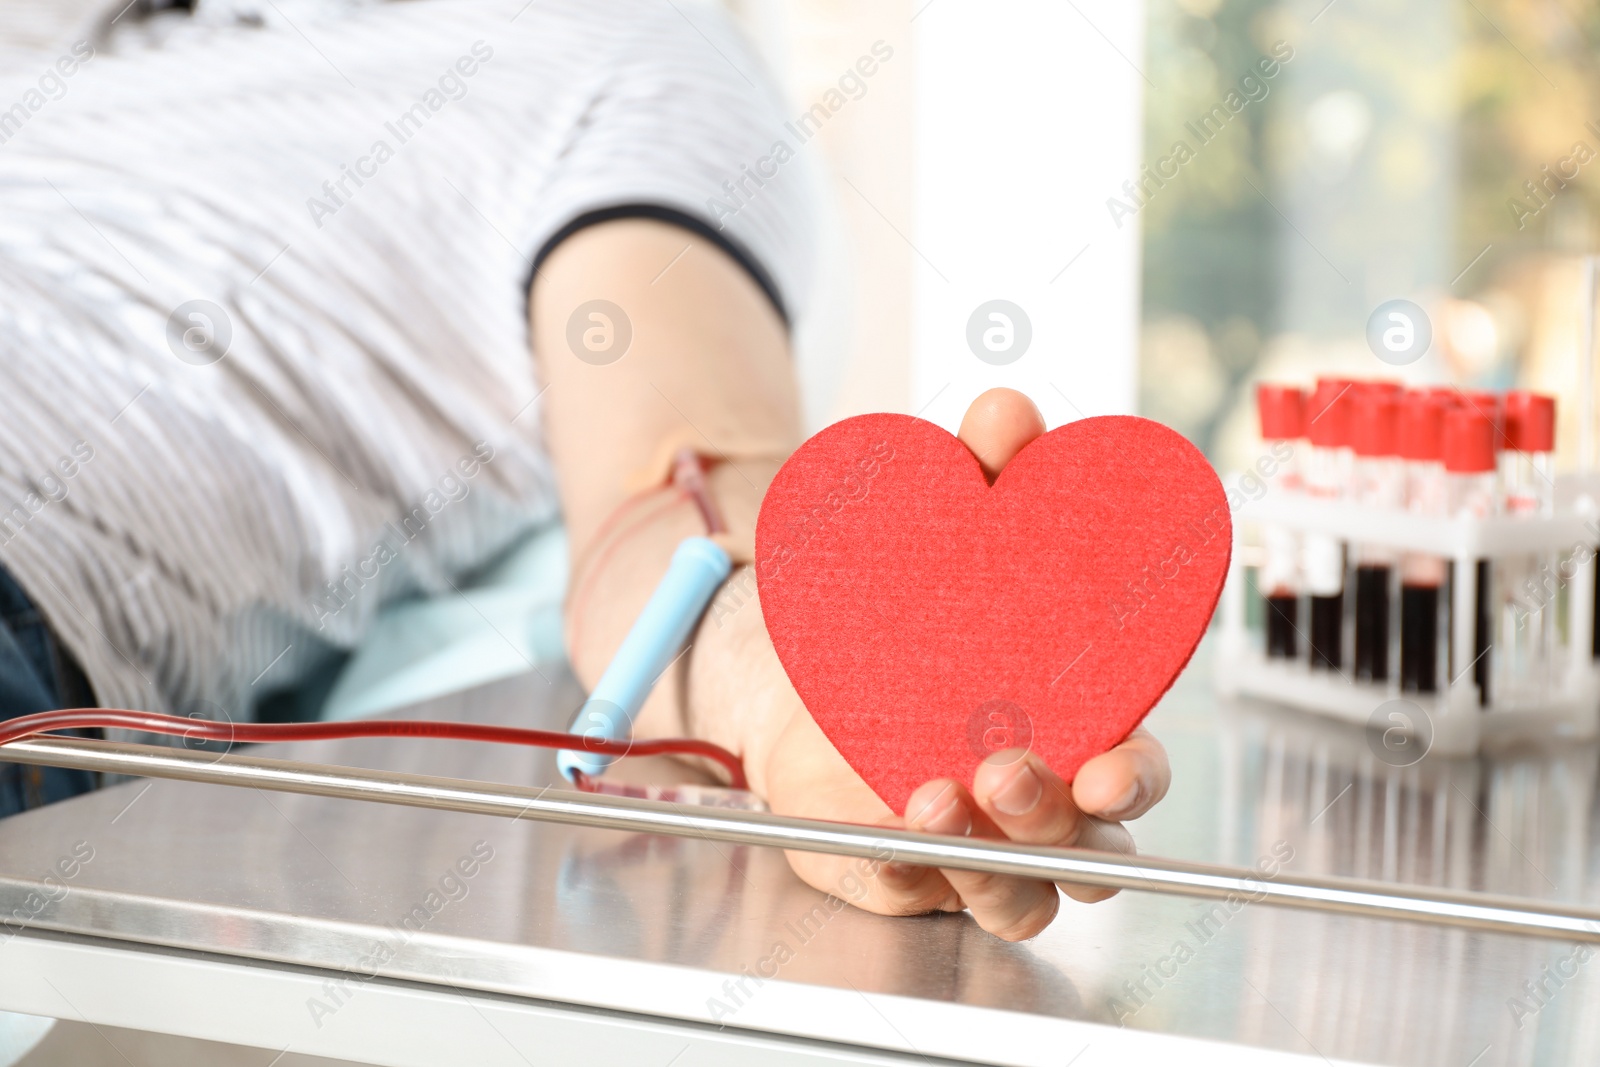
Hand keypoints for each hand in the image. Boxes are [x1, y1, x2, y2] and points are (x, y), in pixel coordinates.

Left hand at [733, 389, 1171, 940]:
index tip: (1106, 770)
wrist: (807, 644)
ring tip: (930, 797)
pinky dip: (896, 869)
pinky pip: (907, 892)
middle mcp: (1039, 798)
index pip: (1135, 775)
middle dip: (1059, 826)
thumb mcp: (942, 519)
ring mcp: (971, 844)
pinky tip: (877, 827)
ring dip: (987, 863)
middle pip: (1091, 857)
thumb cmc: (912, 591)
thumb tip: (1008, 410)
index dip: (1133, 782)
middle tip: (1006, 770)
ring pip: (1018, 897)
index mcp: (1076, 727)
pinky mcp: (893, 865)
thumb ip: (984, 471)